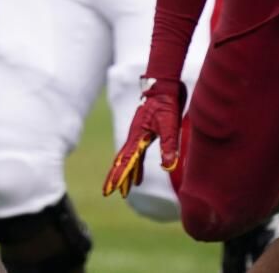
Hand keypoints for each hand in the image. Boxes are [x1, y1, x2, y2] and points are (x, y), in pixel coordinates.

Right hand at [103, 77, 184, 198]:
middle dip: (116, 177)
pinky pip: (137, 154)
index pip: (126, 161)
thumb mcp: (169, 124)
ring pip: (129, 159)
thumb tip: (168, 168)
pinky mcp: (144, 133)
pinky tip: (139, 176)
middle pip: (122, 161)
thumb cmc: (165, 102)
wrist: (164, 85)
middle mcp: (134, 136)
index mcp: (137, 136)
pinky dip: (137, 166)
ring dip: (127, 174)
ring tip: (125, 191)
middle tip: (109, 192)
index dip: (119, 176)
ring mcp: (138, 134)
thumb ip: (168, 145)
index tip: (111, 190)